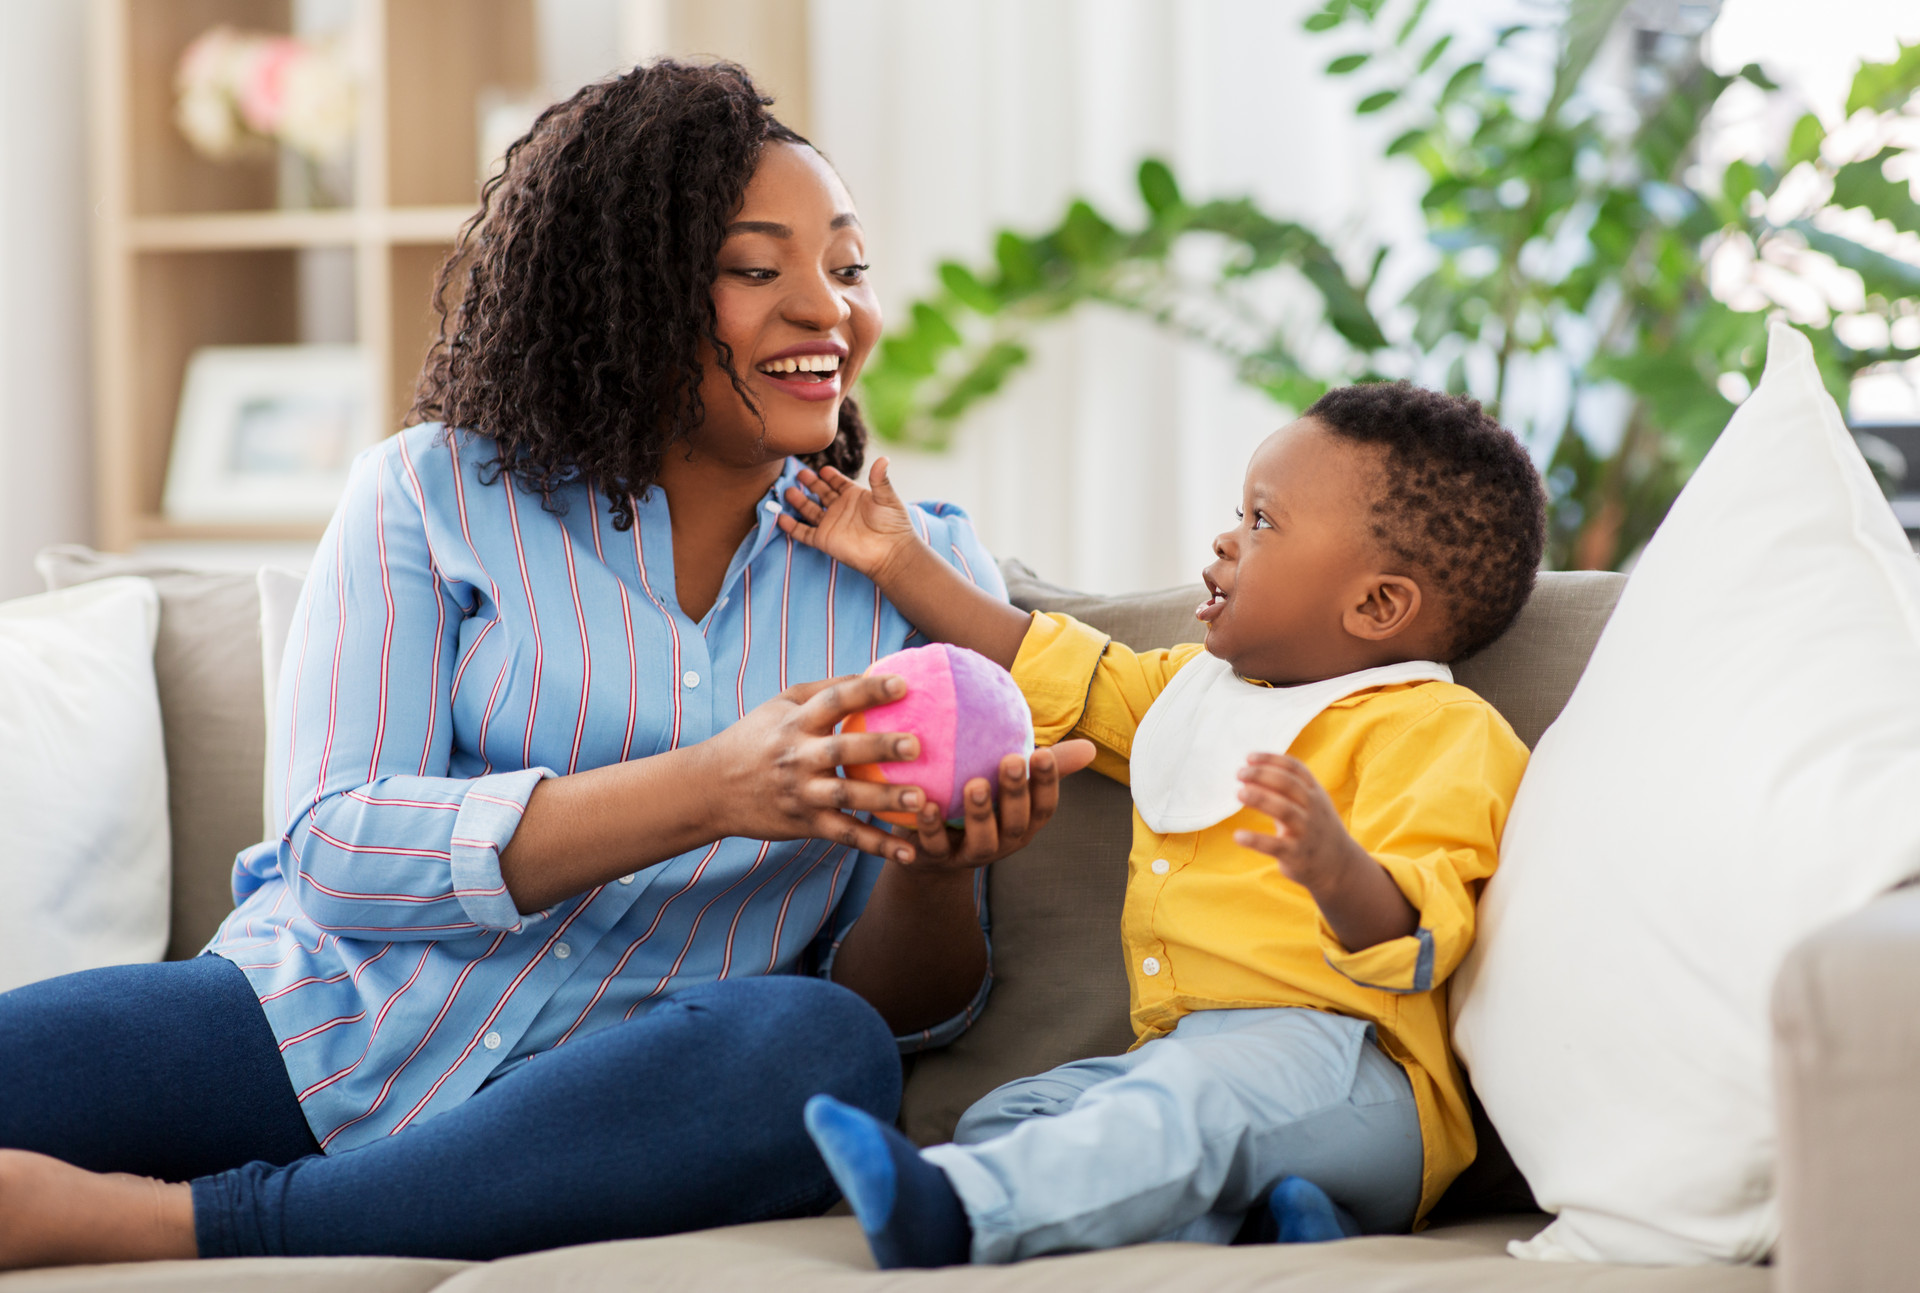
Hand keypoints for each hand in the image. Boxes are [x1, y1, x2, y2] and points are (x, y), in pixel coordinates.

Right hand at [700, 674, 931, 862]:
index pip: (834, 701)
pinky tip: (909, 852)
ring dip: (884, 799)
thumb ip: (823, 689)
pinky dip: (877, 846)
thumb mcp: (780, 705)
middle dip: (880, 748)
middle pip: (843, 750)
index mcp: (795, 722)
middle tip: (917, 745)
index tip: (903, 684)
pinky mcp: (806, 824)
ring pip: (846, 796)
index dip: (868, 691)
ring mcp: (802, 793)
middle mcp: (798, 756)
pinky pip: (846, 836)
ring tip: (920, 800)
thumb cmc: (755, 739)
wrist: (712, 789)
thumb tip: (871, 672)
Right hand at [777, 457, 922, 582]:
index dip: (830, 476)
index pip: (838, 483)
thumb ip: (880, 479)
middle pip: (821, 493)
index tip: (822, 468)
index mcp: (855, 497)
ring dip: (798, 500)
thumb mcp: (887, 498)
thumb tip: (884, 458)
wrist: (890, 553)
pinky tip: (781, 518)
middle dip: (810, 483)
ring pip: (809, 510)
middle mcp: (841, 509)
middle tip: (799, 472)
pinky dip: (791, 526)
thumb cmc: (893, 525)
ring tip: (788, 490)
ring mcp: (831, 524)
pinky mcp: (824, 540)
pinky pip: (803, 532)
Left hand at [891, 740, 1098, 878]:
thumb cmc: (980, 805)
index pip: (1045, 805)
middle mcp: (1004, 842)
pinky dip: (931, 829)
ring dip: (980, 813)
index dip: (1047, 782)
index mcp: (1025, 822)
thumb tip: (1090, 747)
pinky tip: (926, 805)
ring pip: (982, 841)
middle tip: (1012, 761)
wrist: (931, 851)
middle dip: (1015, 793)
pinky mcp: (936, 860)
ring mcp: (970, 855)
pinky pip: (935, 848)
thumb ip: (1044, 766)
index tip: (1042, 753)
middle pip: (1016, 822)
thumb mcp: (1012, 787)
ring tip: (974, 785)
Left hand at [1233, 752, 1417, 950]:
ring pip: (1285, 810)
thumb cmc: (1314, 828)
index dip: (1271, 760)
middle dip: (1263, 775)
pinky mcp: (1298, 855)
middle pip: (1289, 785)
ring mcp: (1307, 832)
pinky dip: (1256, 840)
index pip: (1295, 768)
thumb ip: (1285, 789)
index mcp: (1315, 793)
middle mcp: (1313, 809)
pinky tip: (1238, 836)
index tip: (1248, 757)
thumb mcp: (1309, 804)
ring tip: (1239, 793)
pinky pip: (1276, 846)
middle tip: (1239, 773)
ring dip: (1261, 799)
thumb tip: (1250, 771)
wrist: (1339, 867)